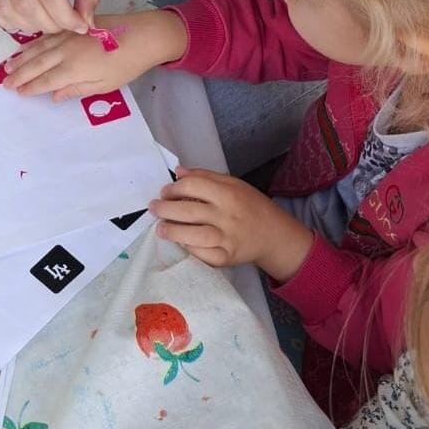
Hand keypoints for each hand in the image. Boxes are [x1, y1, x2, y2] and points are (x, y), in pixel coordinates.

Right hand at [0, 0, 99, 32]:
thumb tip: (85, 22)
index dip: (64, 17)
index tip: (78, 25)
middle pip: (25, 2)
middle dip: (47, 23)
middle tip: (59, 24)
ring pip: (4, 7)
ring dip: (26, 25)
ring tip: (42, 21)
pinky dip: (5, 19)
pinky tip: (21, 18)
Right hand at [3, 10, 186, 99]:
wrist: (143, 35)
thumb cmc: (126, 65)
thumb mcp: (104, 86)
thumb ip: (76, 90)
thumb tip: (53, 96)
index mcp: (73, 69)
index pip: (44, 81)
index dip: (29, 87)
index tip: (16, 92)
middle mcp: (66, 51)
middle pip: (37, 64)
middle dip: (20, 74)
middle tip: (4, 82)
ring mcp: (69, 36)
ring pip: (38, 48)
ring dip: (22, 57)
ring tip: (8, 65)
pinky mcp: (74, 27)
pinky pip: (48, 35)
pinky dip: (34, 42)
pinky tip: (26, 46)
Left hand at [150, 169, 313, 275]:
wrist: (274, 235)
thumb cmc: (251, 206)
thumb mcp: (234, 184)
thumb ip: (205, 177)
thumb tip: (178, 171)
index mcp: (228, 193)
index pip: (193, 186)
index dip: (173, 188)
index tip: (165, 192)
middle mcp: (228, 215)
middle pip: (189, 211)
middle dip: (165, 209)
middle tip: (154, 208)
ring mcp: (228, 238)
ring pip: (194, 235)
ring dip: (172, 231)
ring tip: (160, 229)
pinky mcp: (227, 257)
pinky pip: (203, 255)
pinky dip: (190, 250)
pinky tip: (181, 244)